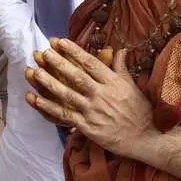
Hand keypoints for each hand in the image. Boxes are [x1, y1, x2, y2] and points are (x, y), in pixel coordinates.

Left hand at [25, 38, 156, 159]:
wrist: (145, 139)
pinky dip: (49, 107)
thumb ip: (122, 68)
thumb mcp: (133, 87)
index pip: (91, 63)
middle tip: (44, 52)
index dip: (75, 51)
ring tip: (35, 72)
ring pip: (67, 94)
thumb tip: (120, 49)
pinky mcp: (87, 126)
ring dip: (50, 83)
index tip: (61, 41)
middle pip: (76, 76)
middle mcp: (101, 95)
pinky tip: (36, 99)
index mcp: (113, 83)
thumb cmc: (140, 112)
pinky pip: (65, 114)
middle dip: (59, 63)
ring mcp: (93, 111)